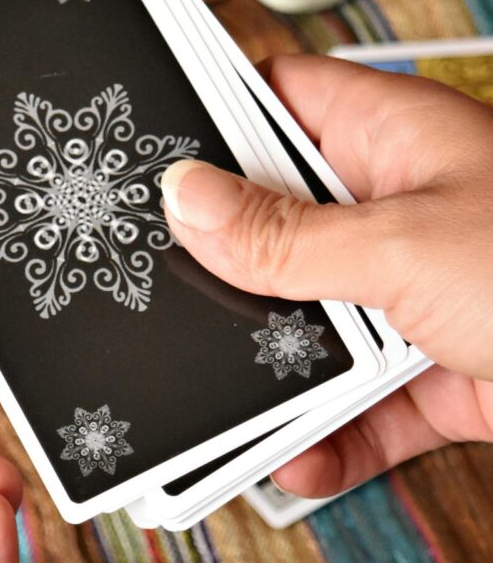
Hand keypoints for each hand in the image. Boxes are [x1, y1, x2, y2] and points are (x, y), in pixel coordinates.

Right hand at [159, 54, 492, 497]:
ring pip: (306, 327)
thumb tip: (184, 198)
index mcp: (392, 140)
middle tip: (140, 291)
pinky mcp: (435, 377)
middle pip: (272, 227)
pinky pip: (356, 407)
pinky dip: (326, 442)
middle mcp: (397, 211)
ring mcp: (415, 296)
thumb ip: (283, 234)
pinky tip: (299, 463)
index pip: (274, 99)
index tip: (126, 150)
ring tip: (209, 407)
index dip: (203, 115)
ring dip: (265, 374)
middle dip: (217, 271)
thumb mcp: (402, 247)